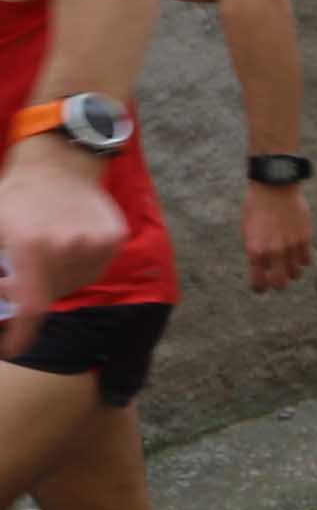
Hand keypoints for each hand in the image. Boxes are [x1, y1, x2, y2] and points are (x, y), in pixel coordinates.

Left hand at [0, 143, 124, 354]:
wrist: (59, 161)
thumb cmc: (16, 194)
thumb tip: (0, 287)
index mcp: (32, 247)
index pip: (30, 306)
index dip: (22, 334)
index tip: (13, 348)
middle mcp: (68, 248)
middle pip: (50, 294)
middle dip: (29, 293)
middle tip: (13, 280)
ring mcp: (96, 243)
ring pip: (73, 283)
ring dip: (55, 280)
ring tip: (42, 256)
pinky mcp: (114, 238)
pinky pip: (94, 268)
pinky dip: (77, 266)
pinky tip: (66, 246)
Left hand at [241, 182, 312, 291]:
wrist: (274, 186)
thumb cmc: (257, 207)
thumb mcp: (248, 231)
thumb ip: (255, 251)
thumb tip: (262, 267)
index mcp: (255, 250)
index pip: (258, 282)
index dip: (259, 288)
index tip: (260, 288)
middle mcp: (274, 251)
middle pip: (280, 283)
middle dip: (277, 284)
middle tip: (276, 280)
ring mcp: (291, 246)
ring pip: (296, 273)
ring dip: (291, 272)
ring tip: (288, 265)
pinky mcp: (305, 238)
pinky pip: (306, 260)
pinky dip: (302, 261)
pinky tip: (297, 254)